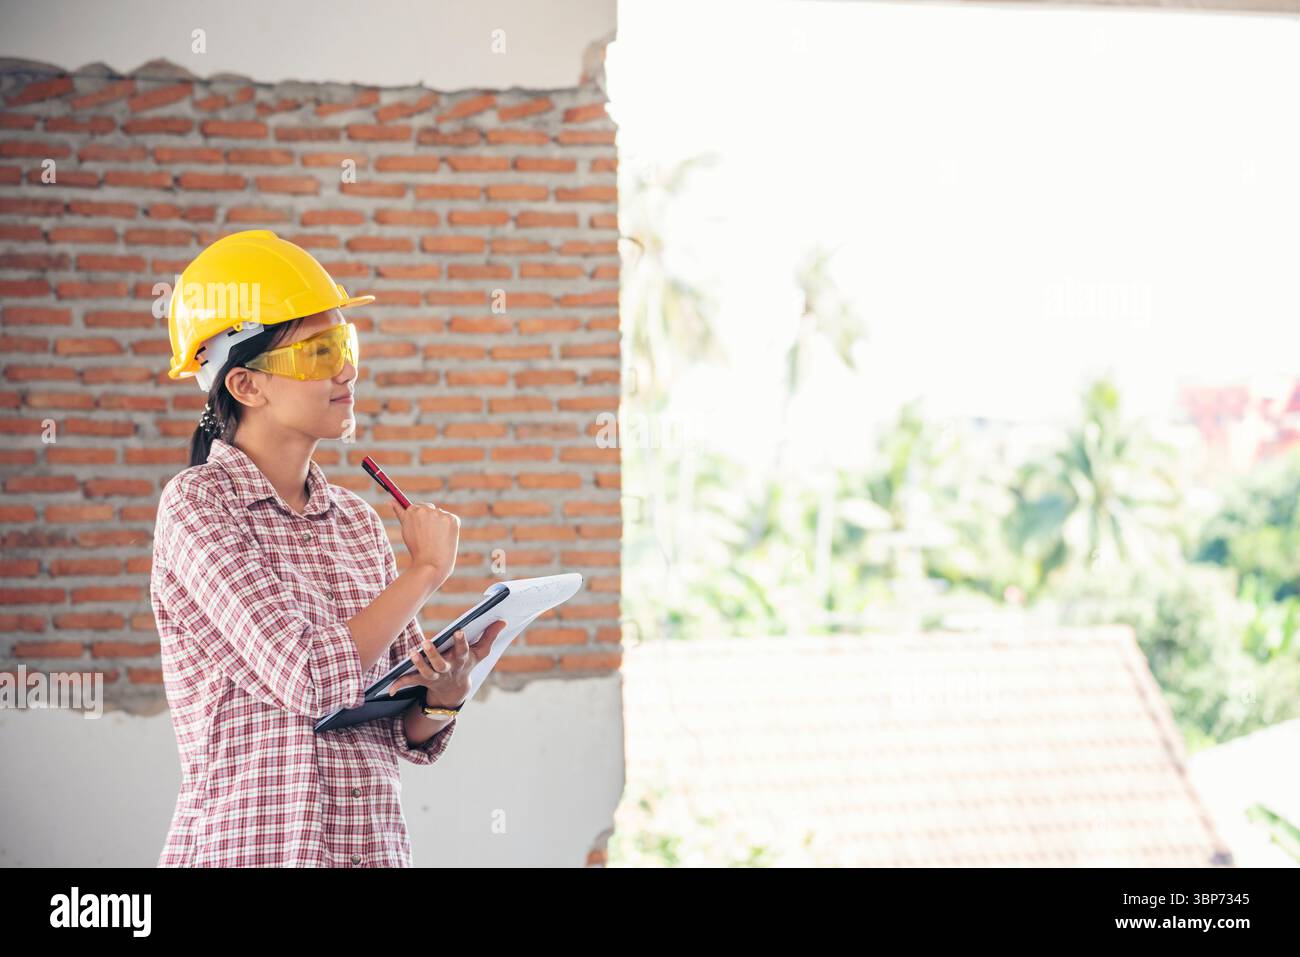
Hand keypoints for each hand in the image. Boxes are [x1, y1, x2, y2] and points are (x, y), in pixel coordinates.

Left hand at [386, 619, 508, 709]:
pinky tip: (388, 689)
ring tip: (412, 652)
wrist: (455, 690)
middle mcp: (447, 669)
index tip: (459, 630)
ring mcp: (434, 676)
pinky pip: (410, 682)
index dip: (461, 642)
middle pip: (440, 664)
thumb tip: (502, 620)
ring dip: (418, 664)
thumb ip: (490, 636)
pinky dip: (399, 685)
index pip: (462, 650)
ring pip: (425, 672)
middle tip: (426, 642)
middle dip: (434, 654)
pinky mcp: (422, 680)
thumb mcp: (480, 653)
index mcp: (461, 660)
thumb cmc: (467, 664)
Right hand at [389, 499, 459, 589]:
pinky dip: (450, 527)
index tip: (421, 525)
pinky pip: (452, 519)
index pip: (417, 506)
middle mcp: (425, 510)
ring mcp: (440, 514)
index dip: (420, 518)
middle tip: (429, 535)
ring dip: (440, 522)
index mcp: (412, 511)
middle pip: (430, 508)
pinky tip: (445, 538)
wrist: (431, 563)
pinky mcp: (452, 519)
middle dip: (430, 518)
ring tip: (436, 539)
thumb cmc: (416, 548)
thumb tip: (390, 501)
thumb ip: (400, 513)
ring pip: (441, 514)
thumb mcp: (406, 529)